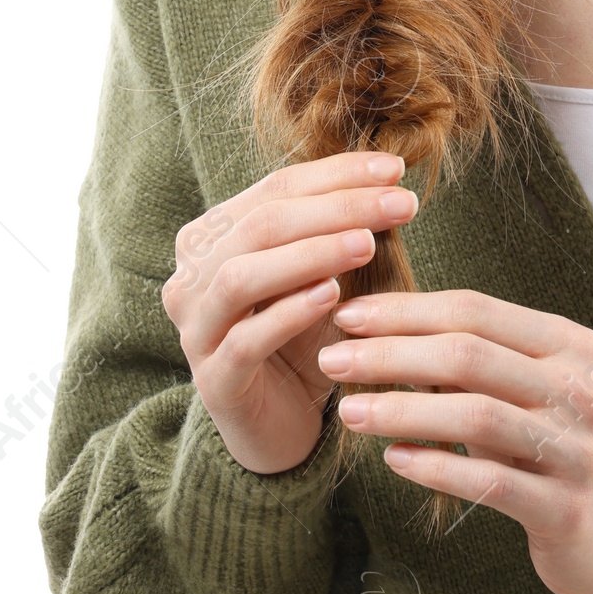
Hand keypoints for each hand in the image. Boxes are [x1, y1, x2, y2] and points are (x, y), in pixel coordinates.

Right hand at [160, 150, 417, 476]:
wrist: (282, 423)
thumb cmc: (302, 337)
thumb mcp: (321, 274)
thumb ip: (339, 229)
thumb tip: (391, 179)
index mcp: (212, 238)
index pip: (276, 189)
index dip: (338, 175)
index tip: (397, 170)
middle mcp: (192, 278)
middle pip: (261, 225)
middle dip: (337, 208)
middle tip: (400, 204)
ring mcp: (197, 330)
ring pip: (241, 278)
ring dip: (310, 254)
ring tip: (367, 245)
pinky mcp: (213, 382)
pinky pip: (245, 340)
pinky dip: (288, 313)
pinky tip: (331, 296)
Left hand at [319, 289, 592, 593]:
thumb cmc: (549, 443)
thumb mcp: (523, 389)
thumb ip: (470, 359)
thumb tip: (378, 327)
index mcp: (571, 344)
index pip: (477, 311)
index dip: (408, 310)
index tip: (349, 315)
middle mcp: (581, 389)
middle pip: (471, 356)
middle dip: (391, 354)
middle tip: (332, 360)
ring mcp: (578, 450)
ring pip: (477, 416)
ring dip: (403, 410)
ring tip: (349, 412)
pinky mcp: (565, 508)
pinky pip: (491, 483)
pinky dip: (437, 468)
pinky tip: (394, 460)